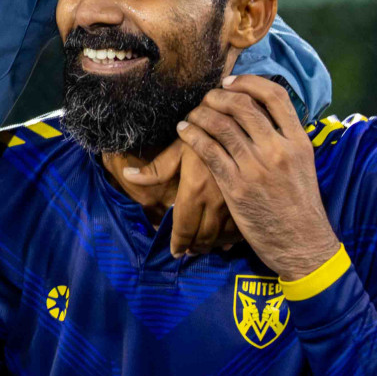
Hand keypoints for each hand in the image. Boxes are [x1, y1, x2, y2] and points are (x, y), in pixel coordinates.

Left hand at [119, 140, 241, 256]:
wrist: (238, 123)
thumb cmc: (203, 132)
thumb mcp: (177, 148)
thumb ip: (155, 169)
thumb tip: (127, 176)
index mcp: (194, 191)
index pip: (183, 227)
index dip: (178, 242)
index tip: (174, 252)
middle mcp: (215, 202)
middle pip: (203, 236)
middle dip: (194, 247)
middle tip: (188, 252)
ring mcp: (234, 203)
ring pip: (223, 236)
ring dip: (212, 246)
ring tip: (203, 247)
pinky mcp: (249, 200)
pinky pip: (241, 228)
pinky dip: (233, 239)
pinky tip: (228, 241)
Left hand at [176, 75, 341, 281]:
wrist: (302, 243)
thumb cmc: (299, 204)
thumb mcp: (303, 164)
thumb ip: (285, 138)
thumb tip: (264, 113)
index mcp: (299, 141)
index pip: (275, 96)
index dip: (248, 82)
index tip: (230, 82)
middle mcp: (278, 150)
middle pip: (242, 105)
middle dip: (217, 96)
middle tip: (205, 98)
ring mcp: (256, 167)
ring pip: (221, 125)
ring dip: (200, 114)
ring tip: (191, 115)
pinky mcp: (236, 186)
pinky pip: (208, 150)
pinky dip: (192, 135)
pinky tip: (184, 131)